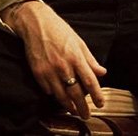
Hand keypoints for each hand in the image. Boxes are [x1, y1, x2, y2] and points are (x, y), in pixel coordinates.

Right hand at [2, 1, 105, 117]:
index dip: (97, 95)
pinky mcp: (38, 73)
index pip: (90, 81)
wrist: (36, 23)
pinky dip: (54, 95)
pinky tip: (58, 96)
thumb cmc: (59, 30)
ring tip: (74, 111)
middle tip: (86, 115)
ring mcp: (49, 70)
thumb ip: (90, 59)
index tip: (101, 103)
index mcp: (76, 57)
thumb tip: (102, 72)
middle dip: (83, 107)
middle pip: (76, 93)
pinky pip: (48, 90)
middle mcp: (63, 66)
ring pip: (61, 95)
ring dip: (69, 106)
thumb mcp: (79, 42)